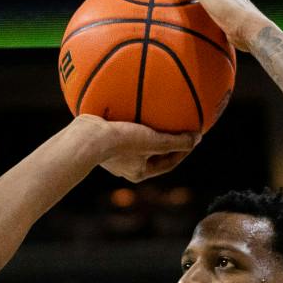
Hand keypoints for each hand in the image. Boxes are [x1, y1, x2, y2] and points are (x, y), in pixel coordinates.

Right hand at [76, 115, 198, 182]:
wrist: (86, 137)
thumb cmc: (120, 141)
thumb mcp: (154, 141)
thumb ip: (177, 142)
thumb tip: (197, 138)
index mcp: (139, 172)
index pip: (168, 164)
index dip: (183, 152)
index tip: (192, 139)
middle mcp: (126, 168)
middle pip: (152, 155)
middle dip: (164, 143)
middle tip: (176, 129)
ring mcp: (113, 157)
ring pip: (137, 144)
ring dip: (147, 134)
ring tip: (155, 119)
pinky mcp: (102, 142)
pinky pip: (123, 133)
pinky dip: (132, 125)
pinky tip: (134, 110)